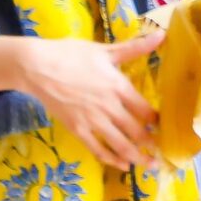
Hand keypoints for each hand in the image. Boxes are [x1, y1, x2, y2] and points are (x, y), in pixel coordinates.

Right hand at [16, 33, 163, 170]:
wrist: (37, 67)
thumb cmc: (71, 54)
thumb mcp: (104, 50)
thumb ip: (135, 47)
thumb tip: (162, 34)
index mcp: (118, 86)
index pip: (146, 110)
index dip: (157, 121)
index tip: (163, 125)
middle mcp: (109, 107)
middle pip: (137, 131)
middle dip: (152, 144)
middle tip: (162, 151)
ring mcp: (93, 120)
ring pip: (120, 145)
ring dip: (137, 157)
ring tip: (149, 165)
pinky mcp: (77, 129)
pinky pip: (98, 149)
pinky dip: (112, 160)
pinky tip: (122, 165)